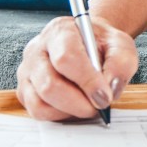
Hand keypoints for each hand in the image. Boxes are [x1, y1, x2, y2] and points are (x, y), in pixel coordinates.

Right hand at [17, 15, 137, 120]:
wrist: (89, 45)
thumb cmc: (102, 45)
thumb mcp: (120, 46)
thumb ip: (121, 64)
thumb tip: (109, 89)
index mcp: (60, 31)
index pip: (66, 57)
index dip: (87, 81)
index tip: (105, 96)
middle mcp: (37, 49)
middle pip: (49, 84)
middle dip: (79, 103)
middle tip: (99, 105)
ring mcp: (27, 71)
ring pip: (40, 102)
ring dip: (69, 111)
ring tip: (88, 104)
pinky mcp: (25, 90)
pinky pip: (37, 111)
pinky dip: (59, 115)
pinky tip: (74, 106)